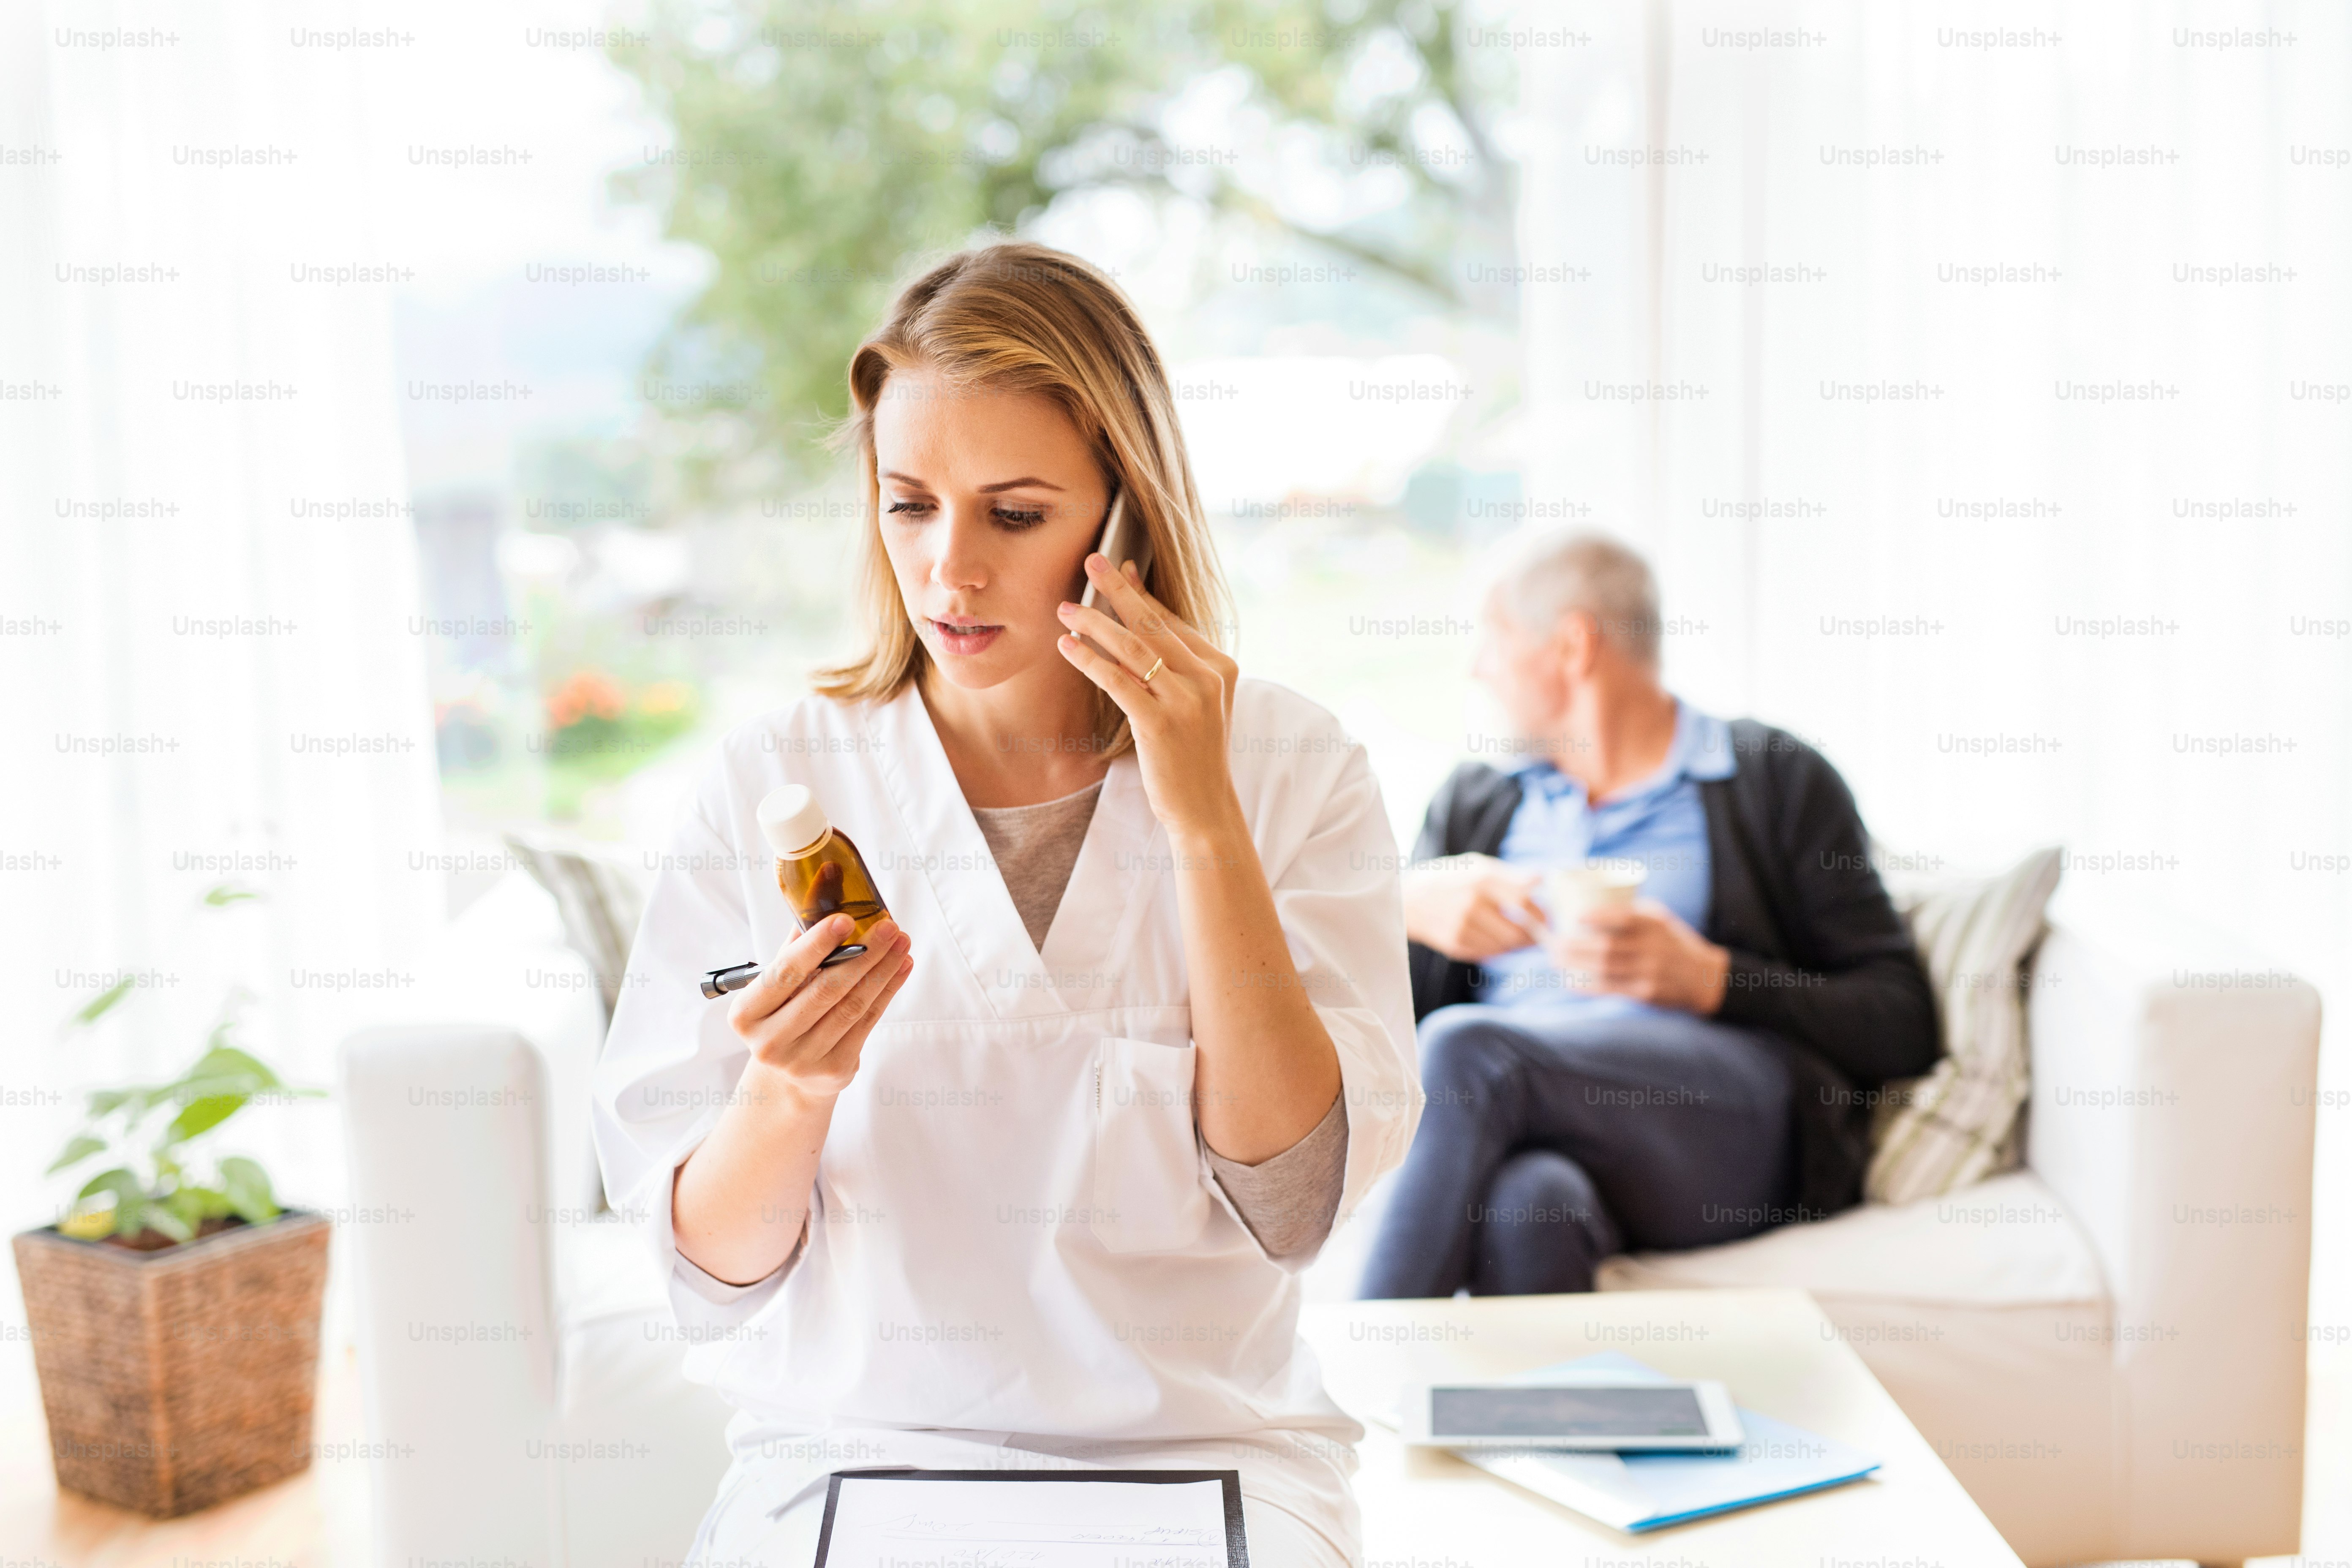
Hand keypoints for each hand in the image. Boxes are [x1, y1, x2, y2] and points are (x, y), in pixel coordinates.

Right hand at [728, 915, 913, 1099]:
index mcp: (745, 1014)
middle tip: (888, 927)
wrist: (789, 1076)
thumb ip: (794, 948)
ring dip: (882, 970)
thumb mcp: (777, 986)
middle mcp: (769, 1042)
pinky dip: (887, 991)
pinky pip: (867, 1022)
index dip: (816, 945)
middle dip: (862, 954)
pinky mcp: (834, 1070)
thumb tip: (821, 900)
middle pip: (825, 990)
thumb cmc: (783, 1016)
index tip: (845, 919)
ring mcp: (802, 1061)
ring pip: (851, 1006)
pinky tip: (900, 968)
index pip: (785, 972)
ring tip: (901, 943)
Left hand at [1055, 554, 1242, 839]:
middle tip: (1091, 561)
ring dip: (1095, 623)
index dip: (1141, 594)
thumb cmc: (1193, 756)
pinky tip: (1068, 647)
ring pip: (1132, 648)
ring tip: (1065, 609)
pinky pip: (1118, 681)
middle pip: (1152, 624)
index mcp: (1220, 668)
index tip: (1118, 569)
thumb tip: (1142, 624)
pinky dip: (1089, 660)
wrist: (1205, 808)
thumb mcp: (1197, 705)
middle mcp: (1207, 678)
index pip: (1172, 622)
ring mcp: (1186, 700)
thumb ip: (1177, 667)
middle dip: (1118, 590)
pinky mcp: (1159, 723)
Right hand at [1402, 854, 1545, 961]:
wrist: (1406, 899)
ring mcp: (1462, 926)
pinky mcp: (1455, 945)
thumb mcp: (1476, 865)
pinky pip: (1489, 954)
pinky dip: (1497, 949)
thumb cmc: (1448, 878)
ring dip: (1517, 944)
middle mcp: (1472, 902)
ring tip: (1519, 937)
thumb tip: (1541, 878)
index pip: (1524, 899)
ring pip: (1506, 946)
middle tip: (1539, 934)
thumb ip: (1509, 874)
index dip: (1542, 911)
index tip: (1547, 916)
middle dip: (1534, 935)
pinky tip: (1495, 940)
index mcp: (1481, 878)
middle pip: (1519, 930)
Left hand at [1546, 898, 1729, 1013]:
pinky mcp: (1646, 993)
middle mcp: (1653, 946)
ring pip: (1605, 969)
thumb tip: (1583, 904)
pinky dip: (1587, 986)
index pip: (1624, 917)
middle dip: (1574, 946)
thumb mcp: (1659, 919)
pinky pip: (1611, 989)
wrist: (1703, 977)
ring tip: (1554, 960)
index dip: (1598, 916)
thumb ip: (1629, 911)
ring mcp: (1650, 971)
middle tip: (1552, 943)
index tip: (1574, 916)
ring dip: (1575, 966)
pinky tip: (1570, 981)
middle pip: (1606, 946)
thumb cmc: (1671, 941)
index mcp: (1655, 922)